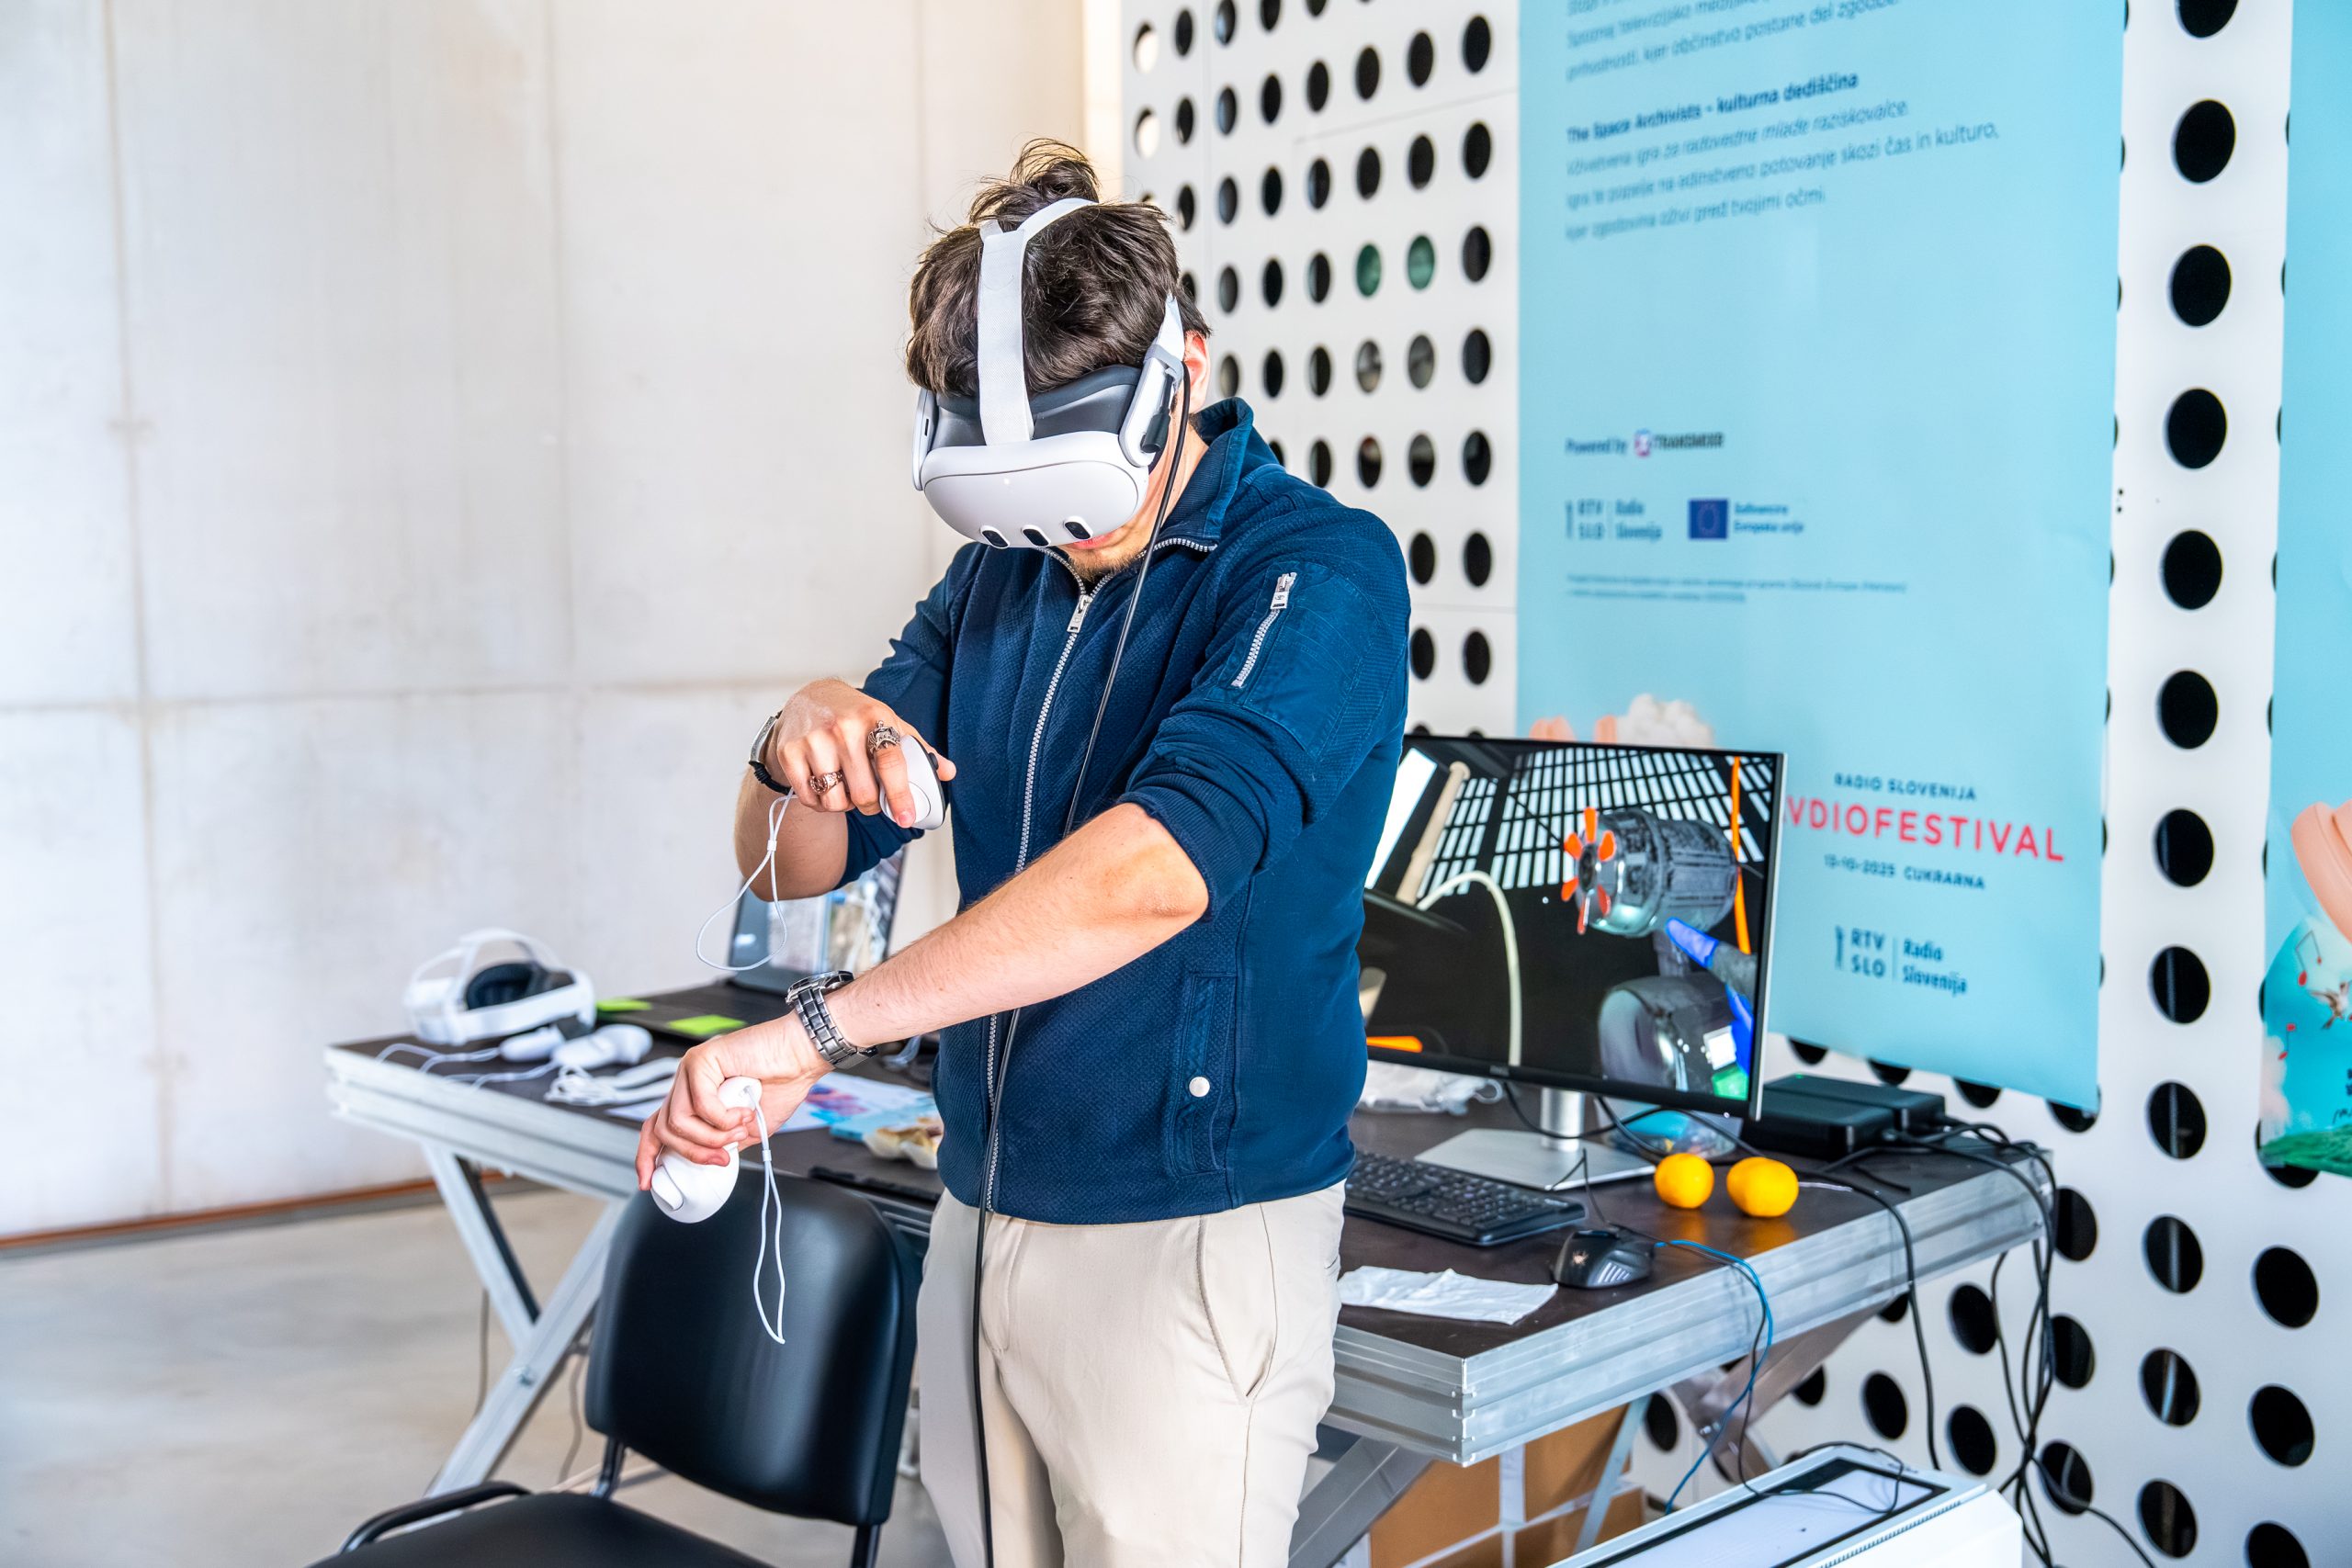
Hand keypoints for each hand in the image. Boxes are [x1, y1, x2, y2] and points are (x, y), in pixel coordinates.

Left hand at [634, 1015, 829, 1190]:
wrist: (800, 1057)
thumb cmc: (781, 1085)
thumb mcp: (748, 1129)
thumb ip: (722, 1142)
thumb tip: (708, 1162)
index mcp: (692, 1097)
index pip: (655, 1127)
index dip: (647, 1156)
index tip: (647, 1182)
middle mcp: (685, 1082)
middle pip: (664, 1130)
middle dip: (693, 1153)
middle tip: (723, 1160)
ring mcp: (690, 1069)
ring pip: (678, 1121)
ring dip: (712, 1137)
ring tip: (740, 1130)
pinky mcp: (700, 1060)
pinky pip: (700, 1104)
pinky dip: (723, 1118)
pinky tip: (743, 1112)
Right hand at [762, 679, 955, 827]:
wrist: (809, 698)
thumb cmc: (854, 715)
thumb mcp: (888, 722)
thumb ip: (917, 748)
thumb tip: (948, 772)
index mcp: (873, 718)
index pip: (891, 763)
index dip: (900, 796)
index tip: (906, 817)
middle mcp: (842, 728)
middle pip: (864, 792)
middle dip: (870, 805)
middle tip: (869, 797)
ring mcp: (813, 741)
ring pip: (836, 801)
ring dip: (844, 805)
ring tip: (846, 789)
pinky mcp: (790, 753)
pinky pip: (810, 799)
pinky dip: (820, 803)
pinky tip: (825, 787)